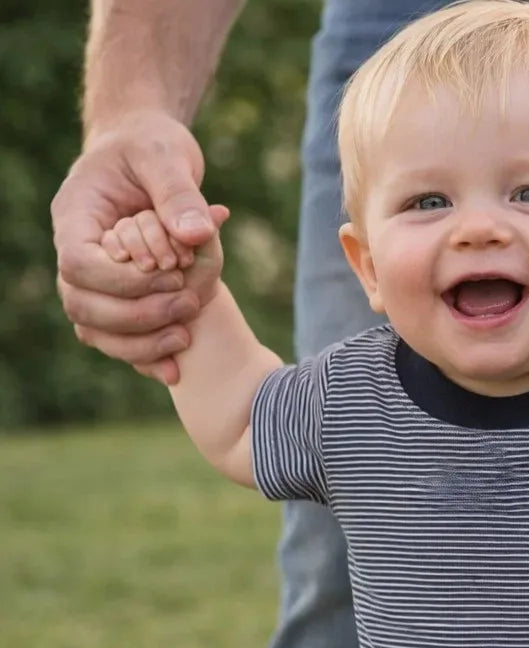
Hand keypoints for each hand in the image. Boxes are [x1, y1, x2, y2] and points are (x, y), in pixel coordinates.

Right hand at [51, 111, 216, 384]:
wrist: (150, 154)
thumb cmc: (152, 146)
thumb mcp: (165, 155)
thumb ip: (179, 193)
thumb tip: (199, 235)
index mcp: (76, 217)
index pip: (79, 264)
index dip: (124, 281)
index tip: (172, 275)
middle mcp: (77, 253)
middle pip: (83, 306)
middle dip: (137, 316)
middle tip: (188, 306)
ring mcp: (94, 282)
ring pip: (96, 331)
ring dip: (140, 343)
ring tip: (186, 337)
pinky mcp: (118, 299)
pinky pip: (118, 340)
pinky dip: (144, 355)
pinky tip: (176, 367)